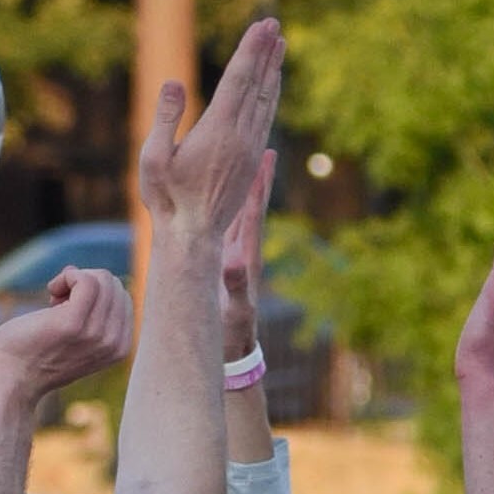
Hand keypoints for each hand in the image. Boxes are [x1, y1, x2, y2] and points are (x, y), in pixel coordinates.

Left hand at [0, 267, 134, 400]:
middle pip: (114, 285)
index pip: (122, 296)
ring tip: (54, 299)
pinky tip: (52, 289)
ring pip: (102, 279)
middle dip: (85, 283)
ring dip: (73, 280)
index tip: (70, 307)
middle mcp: (114, 343)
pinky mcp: (74, 323)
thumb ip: (93, 313)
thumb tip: (85, 272)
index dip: (95, 293)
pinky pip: (86, 280)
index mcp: (120, 348)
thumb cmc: (36, 353)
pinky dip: (67, 276)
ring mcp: (96, 334)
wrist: (10, 378)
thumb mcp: (77, 336)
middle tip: (58, 303)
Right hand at [135, 20, 284, 237]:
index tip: (262, 26)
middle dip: (266, 52)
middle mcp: (241, 137)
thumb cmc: (166, 197)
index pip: (238, 79)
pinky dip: (271, 95)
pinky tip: (272, 85)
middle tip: (274, 24)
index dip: (251, 50)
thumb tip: (173, 81)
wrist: (192, 235)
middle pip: (258, 85)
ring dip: (273, 71)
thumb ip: (165, 118)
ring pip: (267, 101)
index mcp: (218, 131)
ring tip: (280, 46)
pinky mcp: (251, 160)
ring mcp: (249, 149)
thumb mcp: (153, 157)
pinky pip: (266, 118)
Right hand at [220, 150, 274, 356]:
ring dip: (244, 187)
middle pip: (251, 205)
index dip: (259, 185)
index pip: (253, 213)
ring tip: (249, 161)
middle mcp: (244, 250)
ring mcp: (237, 254)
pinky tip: (228, 196)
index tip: (265, 156)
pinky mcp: (227, 262)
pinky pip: (230, 227)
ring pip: (240, 213)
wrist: (236, 348)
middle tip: (265, 145)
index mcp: (246, 255)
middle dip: (257, 176)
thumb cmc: (235, 330)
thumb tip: (233, 263)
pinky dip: (230, 207)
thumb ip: (235, 286)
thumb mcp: (234, 308)